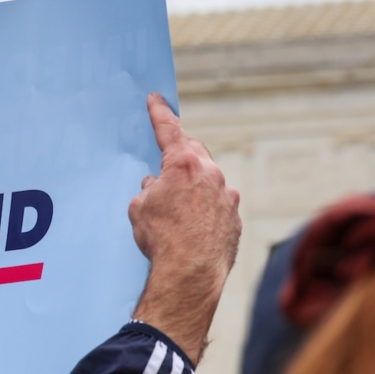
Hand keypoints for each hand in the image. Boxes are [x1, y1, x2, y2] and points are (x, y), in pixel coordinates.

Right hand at [130, 94, 240, 364]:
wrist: (190, 274)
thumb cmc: (160, 238)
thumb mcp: (139, 208)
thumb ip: (149, 190)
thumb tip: (156, 187)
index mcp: (183, 164)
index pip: (170, 130)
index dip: (160, 113)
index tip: (156, 99)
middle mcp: (211, 175)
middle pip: (195, 152)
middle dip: (181, 153)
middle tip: (166, 160)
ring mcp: (228, 197)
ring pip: (208, 181)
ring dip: (193, 187)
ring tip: (175, 209)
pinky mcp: (235, 220)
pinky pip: (218, 206)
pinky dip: (204, 210)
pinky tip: (191, 228)